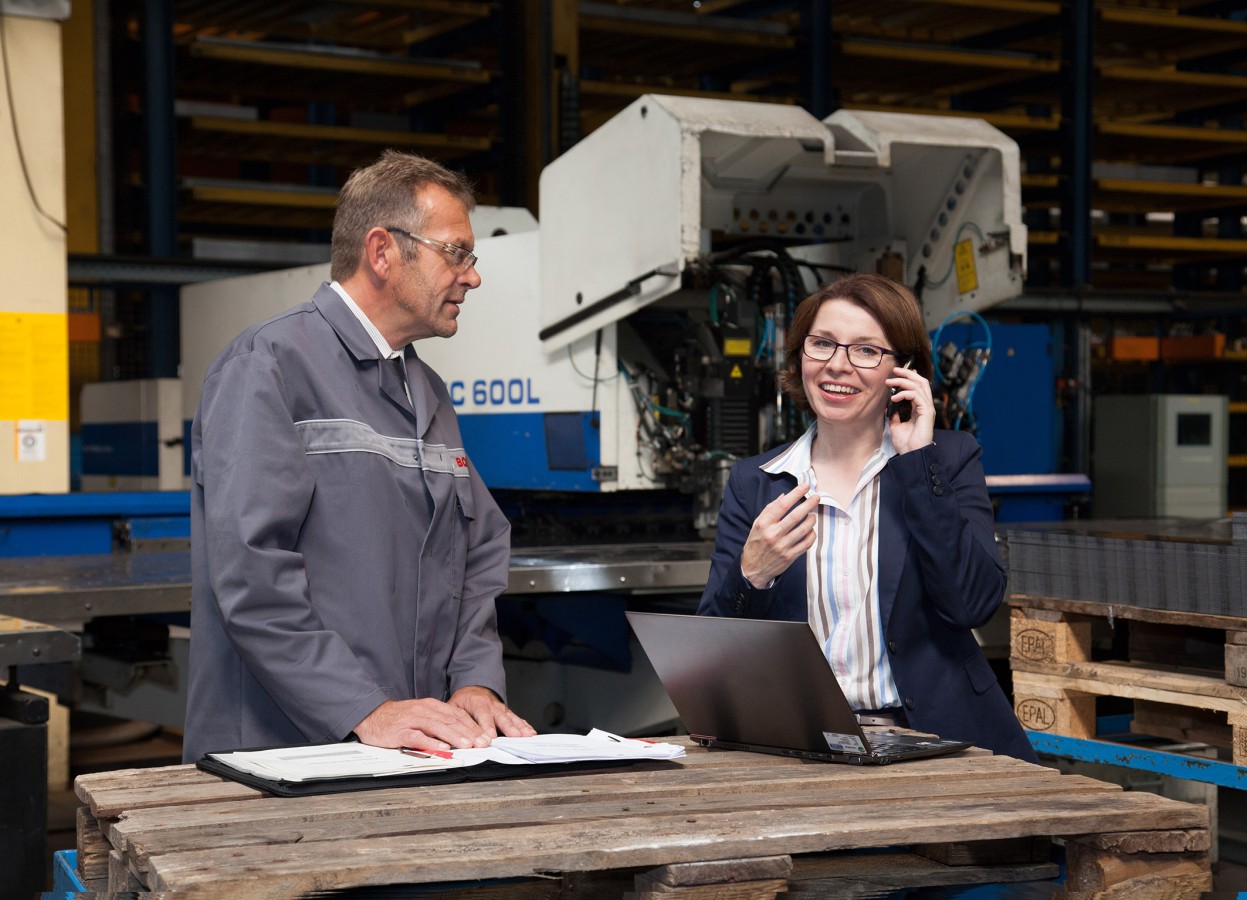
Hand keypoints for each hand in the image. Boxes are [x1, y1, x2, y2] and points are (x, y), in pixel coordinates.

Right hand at [353, 697, 493, 751]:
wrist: (371, 716)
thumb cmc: (399, 718)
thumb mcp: (422, 715)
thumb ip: (439, 723)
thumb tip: (461, 734)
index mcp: (431, 706)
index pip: (456, 715)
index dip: (472, 725)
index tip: (485, 736)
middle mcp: (424, 711)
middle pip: (450, 721)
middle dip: (469, 732)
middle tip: (482, 743)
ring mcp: (412, 720)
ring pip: (437, 727)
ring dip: (454, 736)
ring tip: (468, 745)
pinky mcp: (400, 731)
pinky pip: (417, 737)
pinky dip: (430, 742)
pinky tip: (442, 748)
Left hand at [449, 685, 536, 739]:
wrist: (473, 690)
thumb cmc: (462, 703)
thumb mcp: (452, 707)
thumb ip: (452, 721)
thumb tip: (447, 737)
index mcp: (475, 702)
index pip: (481, 714)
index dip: (486, 726)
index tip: (490, 738)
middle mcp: (490, 704)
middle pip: (500, 716)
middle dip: (507, 727)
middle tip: (514, 737)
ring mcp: (500, 708)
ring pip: (511, 717)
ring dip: (519, 727)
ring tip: (526, 735)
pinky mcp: (507, 712)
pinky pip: (517, 718)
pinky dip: (524, 725)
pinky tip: (530, 732)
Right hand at [740, 481, 818, 587]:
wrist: (752, 568)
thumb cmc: (756, 543)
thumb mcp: (757, 524)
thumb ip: (770, 509)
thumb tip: (784, 496)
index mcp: (764, 524)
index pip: (782, 505)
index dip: (796, 494)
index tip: (805, 486)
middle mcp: (773, 534)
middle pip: (796, 516)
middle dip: (809, 504)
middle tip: (817, 497)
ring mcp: (782, 546)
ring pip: (804, 529)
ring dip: (812, 519)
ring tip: (813, 514)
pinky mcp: (790, 556)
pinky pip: (807, 543)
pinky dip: (812, 534)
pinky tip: (811, 530)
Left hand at [886, 363, 935, 453]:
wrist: (911, 454)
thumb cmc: (906, 443)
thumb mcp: (896, 425)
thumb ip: (895, 415)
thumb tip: (889, 406)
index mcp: (920, 408)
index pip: (918, 387)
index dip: (909, 378)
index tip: (896, 374)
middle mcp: (926, 406)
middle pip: (921, 382)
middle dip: (908, 374)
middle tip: (895, 370)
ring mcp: (928, 408)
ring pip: (919, 385)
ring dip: (903, 381)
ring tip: (890, 382)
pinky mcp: (927, 412)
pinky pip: (916, 395)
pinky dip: (904, 393)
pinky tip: (894, 398)